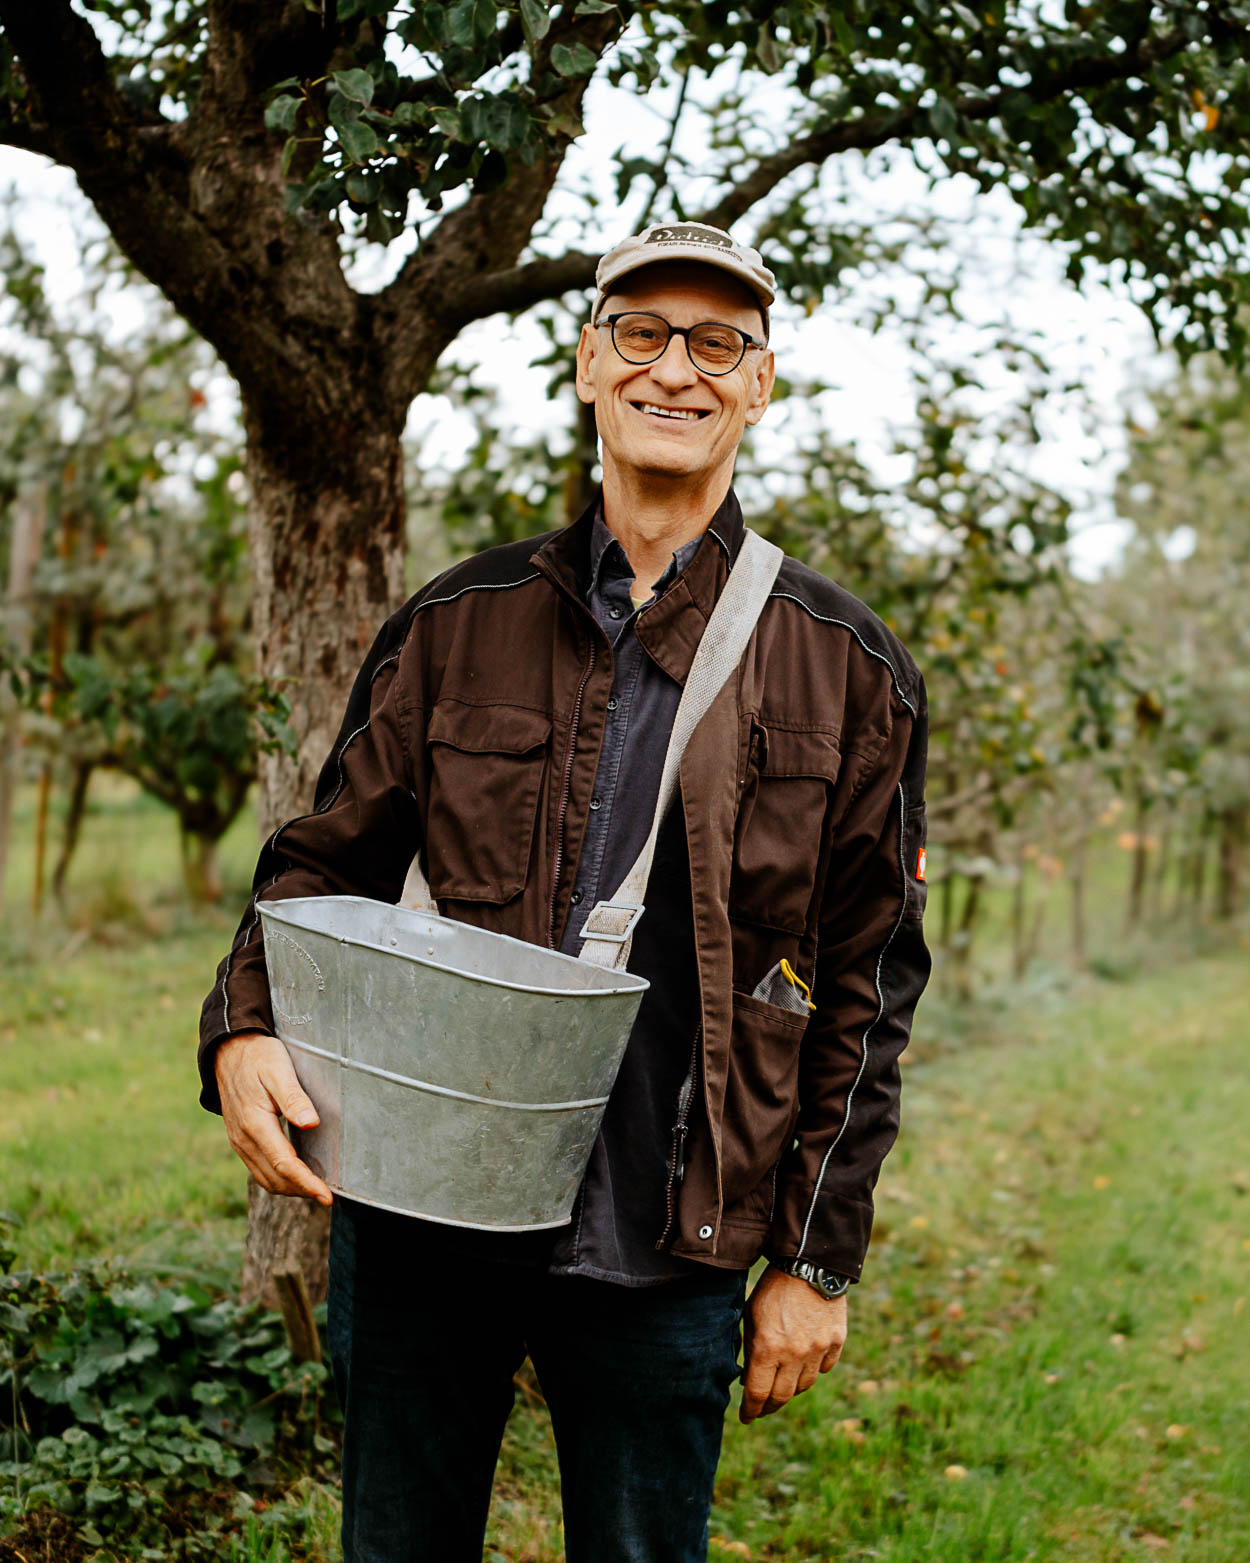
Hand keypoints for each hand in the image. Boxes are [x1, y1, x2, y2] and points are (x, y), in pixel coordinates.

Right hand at [215, 1032, 332, 1205]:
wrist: (228, 1051)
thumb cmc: (258, 1057)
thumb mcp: (278, 1069)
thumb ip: (293, 1098)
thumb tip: (310, 1124)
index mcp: (254, 1124)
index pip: (284, 1164)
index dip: (306, 1183)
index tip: (326, 1196)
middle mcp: (243, 1139)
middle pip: (274, 1178)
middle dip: (301, 1191)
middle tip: (327, 1196)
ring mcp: (238, 1141)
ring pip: (264, 1178)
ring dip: (290, 1188)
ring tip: (315, 1190)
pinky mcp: (239, 1139)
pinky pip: (258, 1169)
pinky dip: (278, 1178)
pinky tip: (295, 1175)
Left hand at [739, 1265, 846, 1423]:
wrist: (810, 1262)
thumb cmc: (774, 1287)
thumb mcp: (751, 1314)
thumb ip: (749, 1346)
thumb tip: (747, 1377)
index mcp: (768, 1348)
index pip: (757, 1393)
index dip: (750, 1410)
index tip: (745, 1417)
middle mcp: (794, 1354)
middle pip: (782, 1396)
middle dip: (769, 1406)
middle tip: (762, 1408)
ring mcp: (818, 1350)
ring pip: (804, 1385)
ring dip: (791, 1388)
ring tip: (782, 1385)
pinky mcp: (836, 1342)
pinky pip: (825, 1368)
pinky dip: (813, 1370)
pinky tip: (804, 1364)